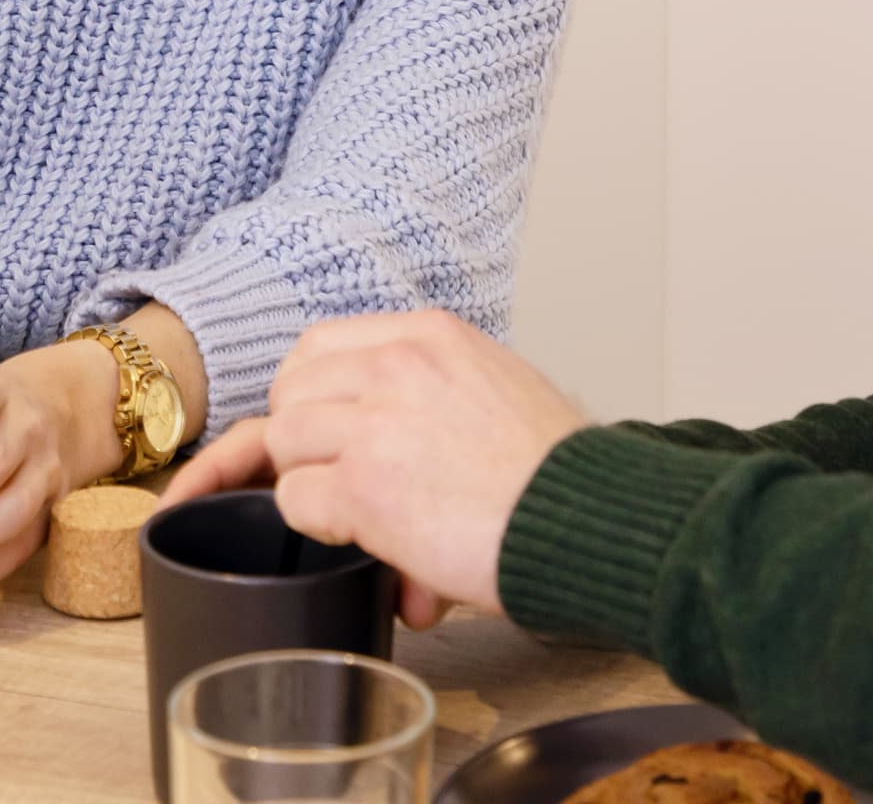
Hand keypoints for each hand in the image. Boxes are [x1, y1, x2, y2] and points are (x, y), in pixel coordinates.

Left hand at [169, 311, 588, 617]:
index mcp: (429, 336)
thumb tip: (391, 451)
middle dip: (302, 438)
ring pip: (283, 440)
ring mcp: (376, 423)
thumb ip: (432, 399)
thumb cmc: (558, 475)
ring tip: (352, 511)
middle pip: (291, 389)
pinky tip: (360, 536)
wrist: (589, 521)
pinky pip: (295, 498)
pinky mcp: (364, 486)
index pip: (320, 345)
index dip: (309, 392)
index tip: (321, 426)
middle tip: (332, 474)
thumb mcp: (498, 390)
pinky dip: (318, 524)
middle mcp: (397, 365)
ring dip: (309, 481)